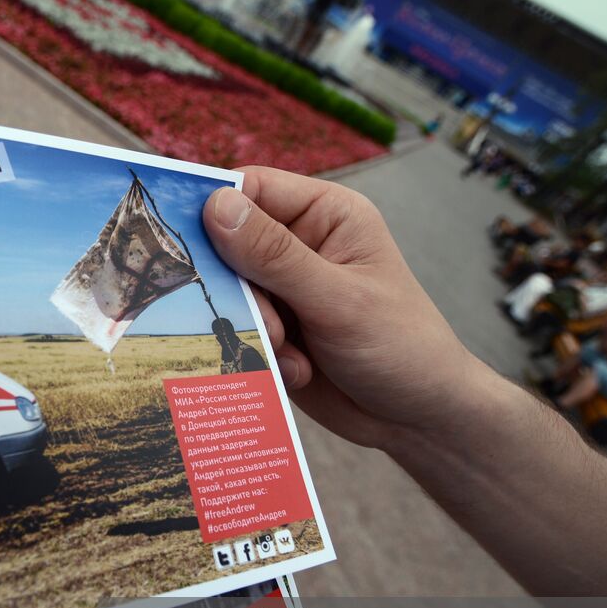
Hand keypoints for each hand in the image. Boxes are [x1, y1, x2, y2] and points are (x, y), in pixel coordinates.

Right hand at [203, 167, 491, 450]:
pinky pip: (240, 331)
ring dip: (254, 329)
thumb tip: (215, 206)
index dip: (215, 207)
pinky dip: (261, 355)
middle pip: (230, 245)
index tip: (188, 241)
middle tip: (271, 324)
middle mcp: (302, 245)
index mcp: (326, 214)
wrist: (418, 419)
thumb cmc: (401, 346)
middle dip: (241, 290)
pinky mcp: (277, 330)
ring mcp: (287, 290)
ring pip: (232, 294)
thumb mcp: (338, 299)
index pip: (253, 188)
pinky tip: (298, 371)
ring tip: (292, 353)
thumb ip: (275, 255)